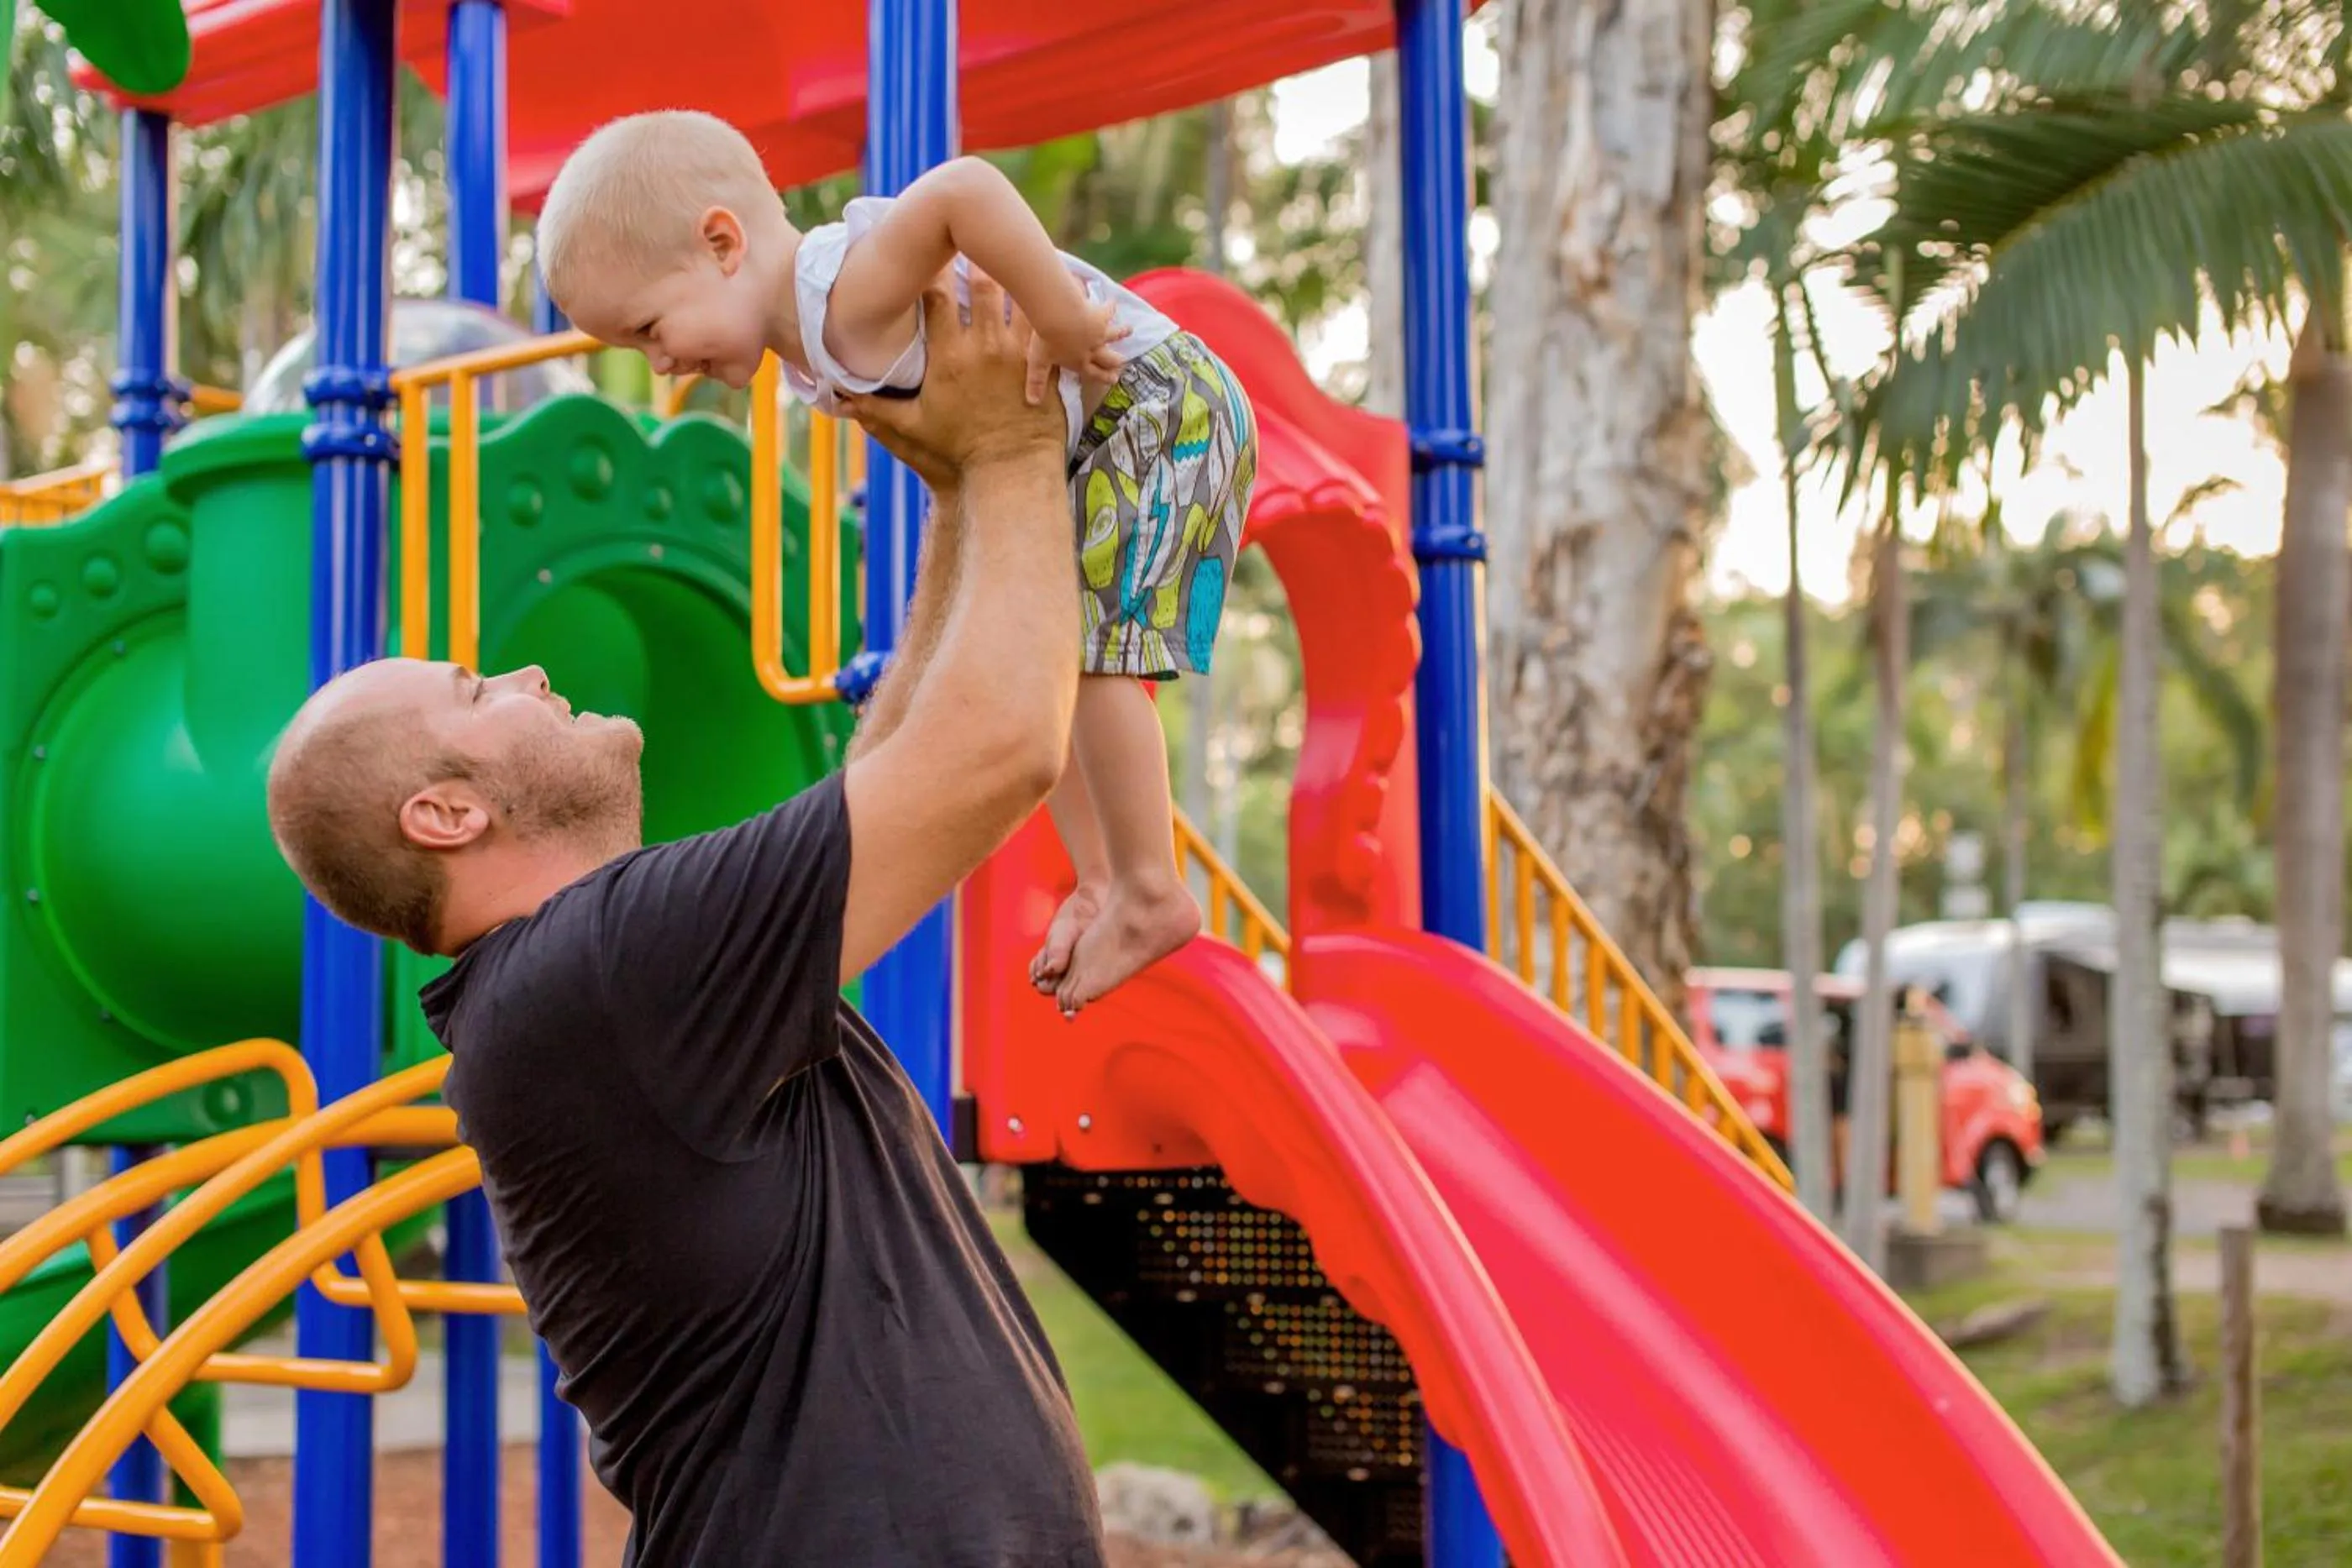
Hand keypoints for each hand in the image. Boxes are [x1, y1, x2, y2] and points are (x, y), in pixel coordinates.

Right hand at [840, 268, 1066, 489]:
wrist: (1008, 474)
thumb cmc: (957, 453)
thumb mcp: (910, 430)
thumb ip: (876, 409)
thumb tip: (839, 397)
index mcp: (947, 356)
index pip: (933, 295)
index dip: (930, 266)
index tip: (927, 247)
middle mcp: (982, 347)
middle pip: (980, 282)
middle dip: (976, 255)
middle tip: (974, 231)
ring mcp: (1016, 352)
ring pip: (1017, 293)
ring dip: (1013, 271)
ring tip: (1010, 246)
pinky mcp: (1043, 362)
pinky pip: (1046, 318)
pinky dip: (1046, 297)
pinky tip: (1048, 277)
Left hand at [1025, 296, 1129, 405]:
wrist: (1060, 317)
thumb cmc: (1047, 340)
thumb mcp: (1039, 362)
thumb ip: (1036, 381)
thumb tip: (1032, 403)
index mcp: (1078, 362)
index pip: (1093, 373)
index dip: (1103, 377)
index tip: (1113, 380)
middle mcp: (1092, 349)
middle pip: (1108, 357)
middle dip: (1116, 360)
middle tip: (1123, 362)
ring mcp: (1099, 333)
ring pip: (1113, 334)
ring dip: (1121, 332)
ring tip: (1130, 329)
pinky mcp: (1100, 315)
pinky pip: (1107, 311)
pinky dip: (1111, 307)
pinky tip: (1113, 302)